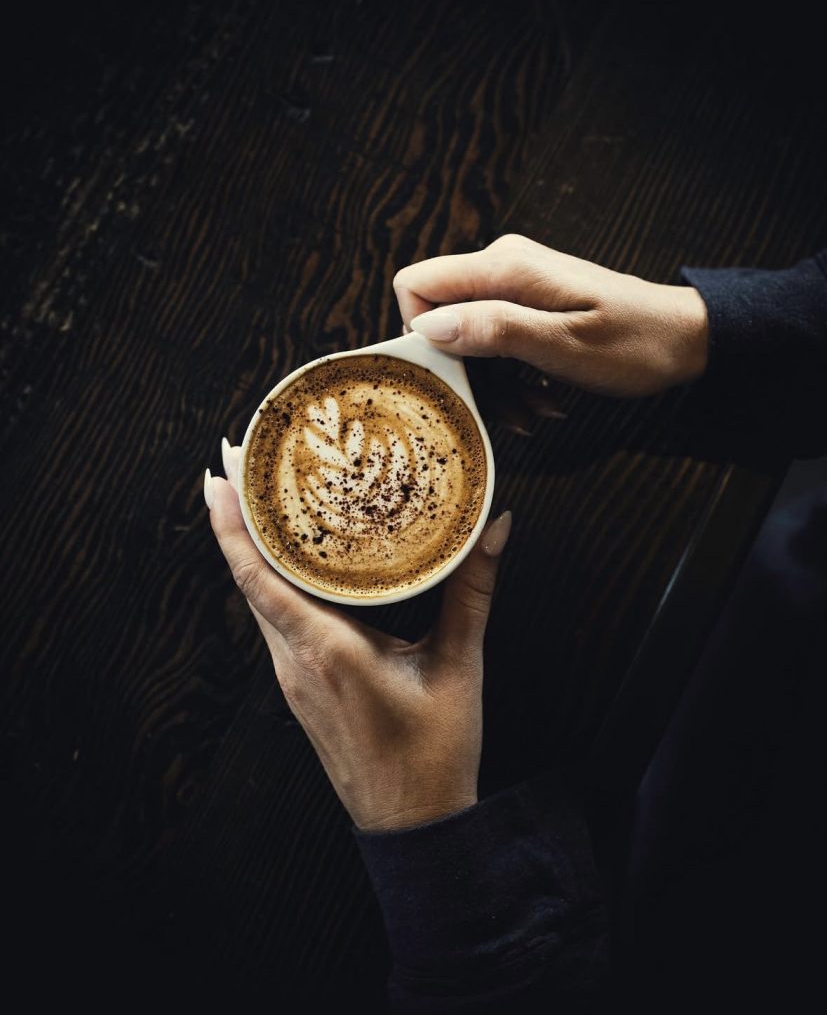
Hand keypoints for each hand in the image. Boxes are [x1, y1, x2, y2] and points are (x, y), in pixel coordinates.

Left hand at [204, 441, 511, 832]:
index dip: (233, 525)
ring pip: (258, 600)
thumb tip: (494, 528)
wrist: (413, 826)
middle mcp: (295, 661)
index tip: (219, 476)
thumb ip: (472, 593)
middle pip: (249, 578)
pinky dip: (271, 581)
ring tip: (256, 497)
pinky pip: (274, 621)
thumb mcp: (458, 666)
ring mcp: (292, 677)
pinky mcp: (301, 687)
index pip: (260, 577)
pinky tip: (288, 562)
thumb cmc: (434, 755)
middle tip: (237, 458)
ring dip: (252, 548)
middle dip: (237, 518)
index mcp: (326, 650)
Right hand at [394, 233, 708, 396]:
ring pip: (467, 340)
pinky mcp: (527, 306)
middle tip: (507, 411)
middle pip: (440, 320)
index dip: (417, 334)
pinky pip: (494, 343)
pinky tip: (541, 401)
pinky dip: (511, 378)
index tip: (451, 377)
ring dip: (493, 385)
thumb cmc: (635, 343)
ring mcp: (514, 287)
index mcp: (504, 269)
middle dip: (464, 372)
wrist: (685, 339)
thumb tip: (430, 326)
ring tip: (534, 412)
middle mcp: (501, 268)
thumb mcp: (564, 345)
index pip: (416, 285)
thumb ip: (496, 329)